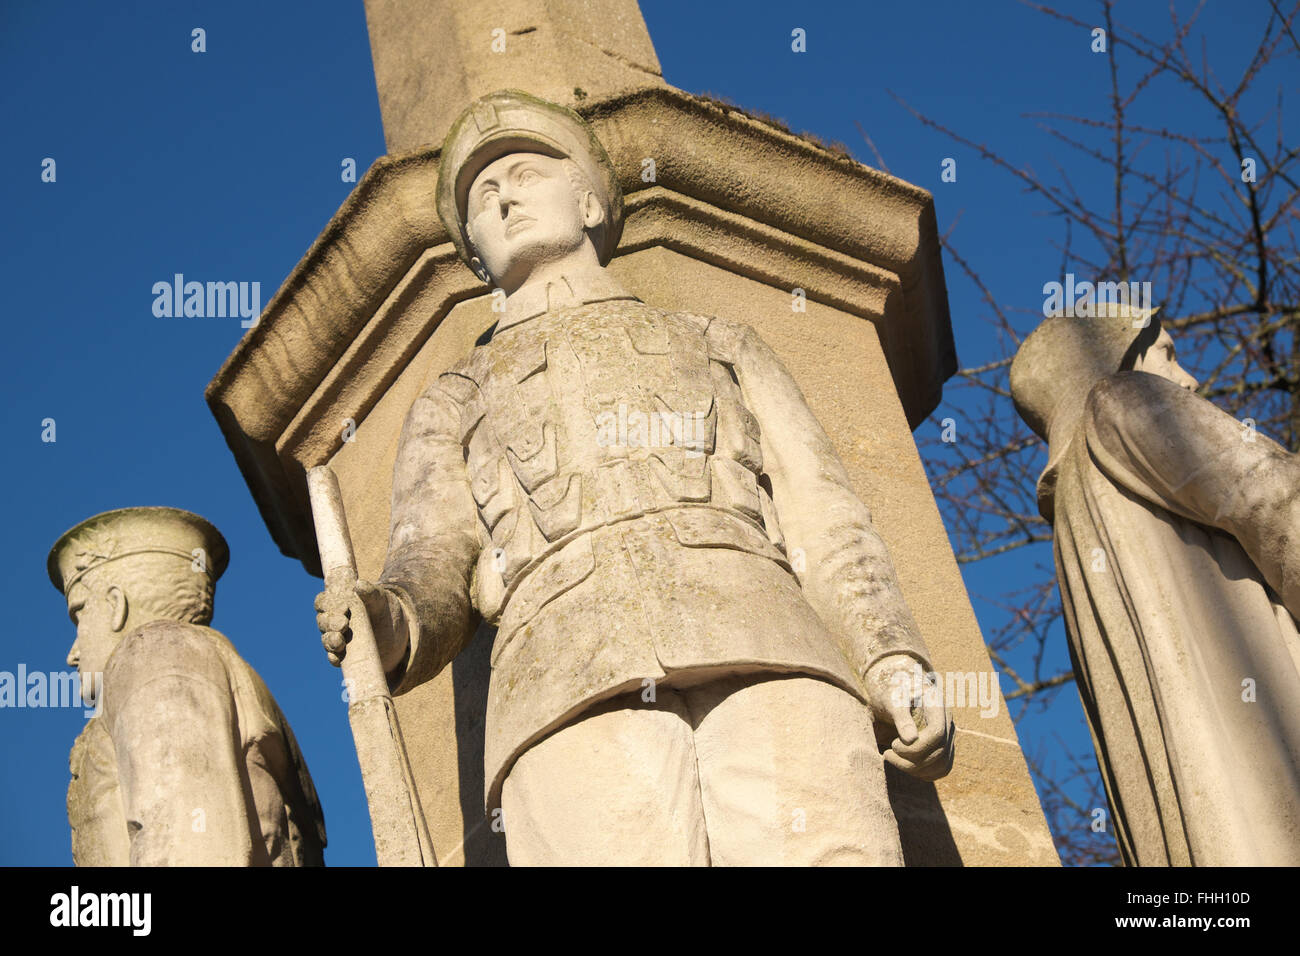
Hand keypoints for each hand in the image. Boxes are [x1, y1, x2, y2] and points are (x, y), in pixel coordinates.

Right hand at [314, 580, 395, 667]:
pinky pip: (334, 658)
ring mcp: (337, 639)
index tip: (344, 606)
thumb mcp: (381, 599)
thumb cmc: (384, 610)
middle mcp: (333, 622)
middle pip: (323, 622)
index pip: (323, 602)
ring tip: (339, 641)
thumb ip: (370, 592)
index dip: (328, 604)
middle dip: (330, 623)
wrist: (398, 634)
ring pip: (327, 640)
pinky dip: (334, 658)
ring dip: (330, 641)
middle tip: (344, 624)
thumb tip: (359, 585)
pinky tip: (337, 659)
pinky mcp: (344, 656)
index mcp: (337, 603)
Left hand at [865, 654, 954, 781]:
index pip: (937, 733)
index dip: (916, 746)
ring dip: (917, 770)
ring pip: (943, 764)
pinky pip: (942, 768)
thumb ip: (901, 716)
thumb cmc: (894, 689)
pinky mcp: (944, 746)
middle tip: (887, 754)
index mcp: (937, 704)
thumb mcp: (893, 698)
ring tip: (894, 759)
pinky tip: (905, 765)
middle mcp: (948, 721)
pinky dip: (925, 773)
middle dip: (912, 761)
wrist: (899, 687)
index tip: (893, 745)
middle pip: (940, 752)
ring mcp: (949, 735)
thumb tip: (910, 740)